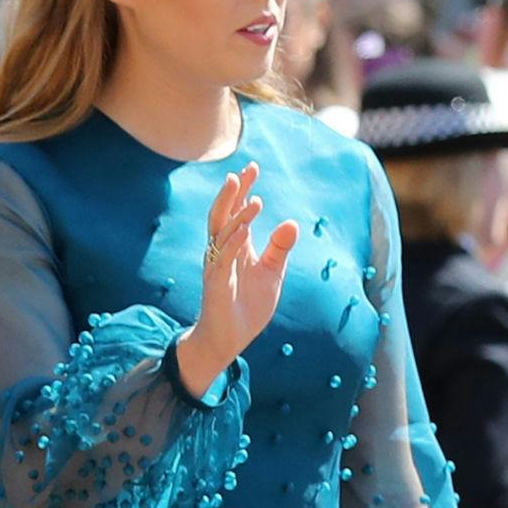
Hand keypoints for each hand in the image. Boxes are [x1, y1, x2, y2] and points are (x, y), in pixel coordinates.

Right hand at [175, 163, 297, 393]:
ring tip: (254, 199)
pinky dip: (233, 242)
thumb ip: (279, 248)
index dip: (244, 190)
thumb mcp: (271, 273)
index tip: (253, 168)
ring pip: (222, 234)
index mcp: (235, 247)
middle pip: (223, 215)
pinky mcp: (215, 284)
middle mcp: (222, 252)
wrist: (228, 339)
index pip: (237, 212)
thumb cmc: (246, 306)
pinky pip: (223, 259)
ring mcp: (217, 267)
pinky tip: (244, 229)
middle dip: (233, 194)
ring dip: (237, 216)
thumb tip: (291, 222)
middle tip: (243, 171)